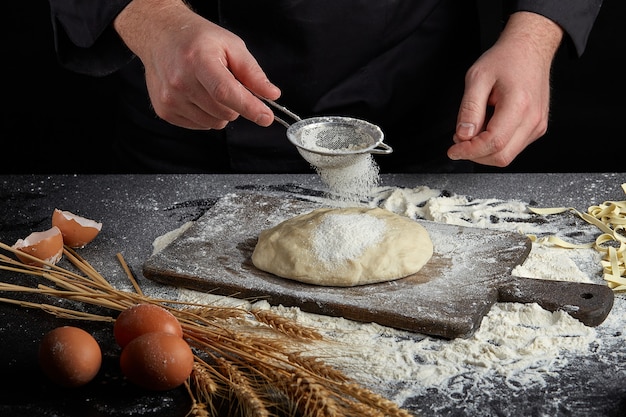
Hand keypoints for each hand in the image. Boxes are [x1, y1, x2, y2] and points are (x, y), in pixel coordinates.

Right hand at [113, 0, 280, 129]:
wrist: (161, 36)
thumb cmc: (198, 40)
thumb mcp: (231, 45)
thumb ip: (252, 72)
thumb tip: (271, 95)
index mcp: (198, 59)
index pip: (226, 92)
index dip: (249, 107)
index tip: (266, 117)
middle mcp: (180, 80)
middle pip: (224, 111)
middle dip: (236, 104)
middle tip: (229, 84)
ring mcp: (170, 98)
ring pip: (215, 122)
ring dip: (221, 110)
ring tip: (210, 87)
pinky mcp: (165, 111)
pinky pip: (201, 125)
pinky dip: (206, 114)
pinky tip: (198, 95)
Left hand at [448, 12, 562, 166]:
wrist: (530, 49)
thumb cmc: (506, 59)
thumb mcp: (477, 77)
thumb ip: (469, 108)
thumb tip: (463, 136)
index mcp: (519, 105)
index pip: (493, 143)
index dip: (469, 151)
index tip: (453, 150)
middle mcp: (533, 119)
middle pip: (501, 157)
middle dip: (475, 154)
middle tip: (460, 140)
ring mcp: (538, 125)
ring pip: (507, 156)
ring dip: (484, 150)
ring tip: (474, 127)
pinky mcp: (537, 128)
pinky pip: (513, 147)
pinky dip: (494, 144)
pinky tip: (487, 126)